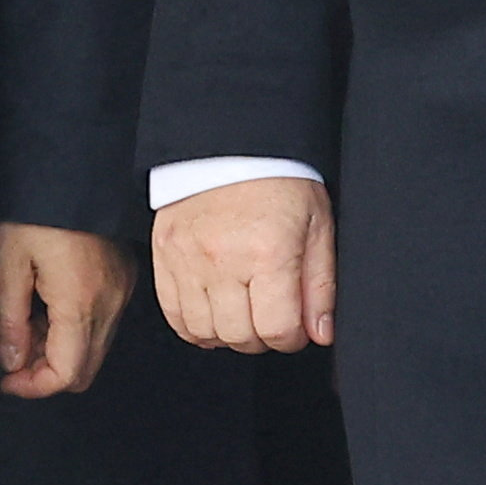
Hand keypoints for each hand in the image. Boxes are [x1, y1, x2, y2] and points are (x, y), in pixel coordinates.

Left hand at [0, 224, 128, 396]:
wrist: (76, 167)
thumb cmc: (37, 210)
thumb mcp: (8, 263)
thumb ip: (8, 320)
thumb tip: (11, 361)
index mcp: (81, 302)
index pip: (66, 373)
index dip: (33, 386)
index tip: (5, 379)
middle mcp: (110, 303)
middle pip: (84, 369)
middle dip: (45, 371)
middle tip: (13, 349)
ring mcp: (122, 292)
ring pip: (94, 349)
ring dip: (58, 349)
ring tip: (26, 319)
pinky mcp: (125, 279)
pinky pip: (103, 324)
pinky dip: (74, 329)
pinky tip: (48, 303)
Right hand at [154, 175, 334, 354]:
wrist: (231, 146)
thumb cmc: (279, 182)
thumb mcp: (318, 226)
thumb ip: (321, 285)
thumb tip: (320, 333)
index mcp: (268, 252)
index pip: (277, 330)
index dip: (291, 338)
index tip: (294, 326)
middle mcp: (224, 260)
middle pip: (240, 337)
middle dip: (262, 338)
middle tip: (270, 318)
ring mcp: (188, 260)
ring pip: (205, 332)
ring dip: (228, 334)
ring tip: (243, 315)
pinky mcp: (165, 257)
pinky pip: (175, 315)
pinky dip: (195, 326)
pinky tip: (215, 314)